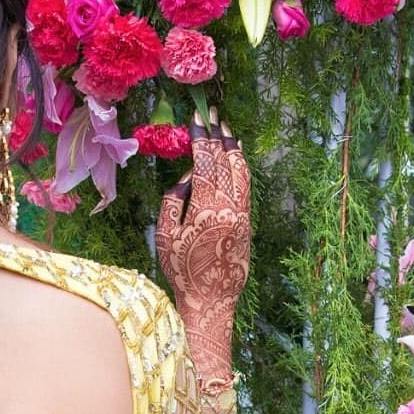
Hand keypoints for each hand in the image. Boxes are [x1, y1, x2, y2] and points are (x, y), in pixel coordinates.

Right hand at [156, 109, 250, 380]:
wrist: (210, 299)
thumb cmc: (181, 270)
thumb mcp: (165, 235)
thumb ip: (173, 200)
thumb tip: (187, 177)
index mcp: (205, 208)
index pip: (205, 162)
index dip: (201, 137)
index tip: (198, 118)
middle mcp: (229, 207)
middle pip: (225, 162)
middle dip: (218, 136)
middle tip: (213, 114)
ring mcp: (242, 215)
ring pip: (241, 172)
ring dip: (233, 148)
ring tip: (227, 130)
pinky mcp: (248, 223)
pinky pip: (246, 187)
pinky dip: (241, 168)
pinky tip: (237, 158)